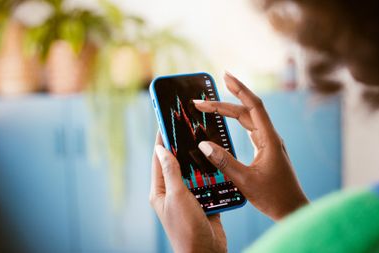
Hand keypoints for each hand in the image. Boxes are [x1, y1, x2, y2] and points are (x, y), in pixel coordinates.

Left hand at [149, 133, 226, 252]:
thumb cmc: (186, 228)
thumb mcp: (177, 196)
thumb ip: (171, 172)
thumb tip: (160, 149)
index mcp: (161, 191)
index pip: (159, 160)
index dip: (162, 140)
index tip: (166, 122)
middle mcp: (173, 193)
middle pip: (178, 164)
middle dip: (183, 147)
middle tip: (190, 128)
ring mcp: (189, 198)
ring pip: (194, 173)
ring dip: (200, 161)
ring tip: (205, 141)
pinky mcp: (204, 203)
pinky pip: (208, 183)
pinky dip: (213, 174)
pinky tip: (218, 163)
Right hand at [194, 72, 307, 220]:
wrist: (293, 210)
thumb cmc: (274, 197)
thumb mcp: (245, 181)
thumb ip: (224, 162)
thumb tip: (204, 144)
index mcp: (269, 140)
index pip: (253, 106)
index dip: (239, 89)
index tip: (225, 76)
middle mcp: (270, 137)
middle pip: (247, 112)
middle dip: (225, 103)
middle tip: (202, 100)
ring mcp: (269, 144)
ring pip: (248, 120)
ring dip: (230, 112)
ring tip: (211, 106)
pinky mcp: (266, 151)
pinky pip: (250, 130)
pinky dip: (236, 123)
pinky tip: (228, 122)